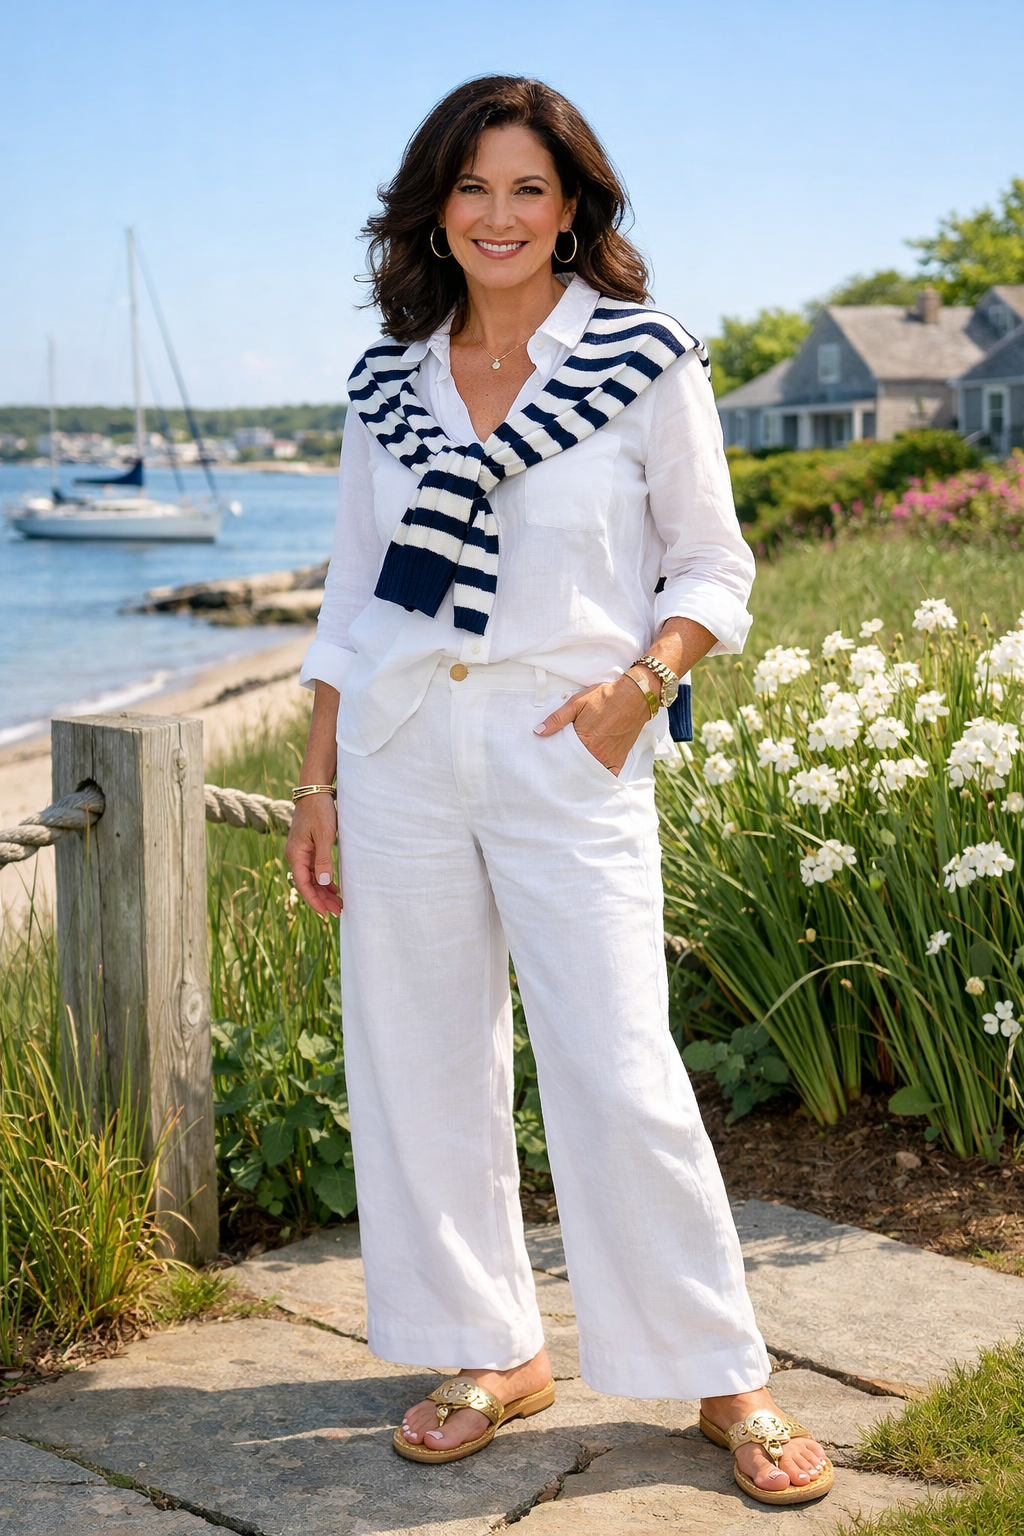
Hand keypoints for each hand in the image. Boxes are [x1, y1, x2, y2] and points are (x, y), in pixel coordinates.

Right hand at [285, 794, 342, 915]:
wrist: (315, 791)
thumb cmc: (319, 811)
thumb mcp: (323, 836)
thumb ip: (323, 860)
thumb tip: (323, 883)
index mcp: (295, 854)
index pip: (302, 884)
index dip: (314, 900)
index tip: (325, 912)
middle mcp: (295, 855)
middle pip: (307, 884)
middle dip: (322, 899)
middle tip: (338, 911)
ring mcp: (301, 852)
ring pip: (311, 878)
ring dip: (324, 891)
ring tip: (338, 903)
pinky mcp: (308, 847)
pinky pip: (314, 869)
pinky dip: (323, 880)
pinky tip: (334, 888)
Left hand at [534, 676, 651, 774]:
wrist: (634, 697)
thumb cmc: (605, 698)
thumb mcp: (576, 703)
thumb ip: (557, 719)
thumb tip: (538, 731)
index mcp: (583, 740)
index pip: (563, 757)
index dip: (555, 760)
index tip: (548, 764)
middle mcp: (596, 752)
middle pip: (575, 768)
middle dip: (566, 770)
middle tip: (556, 774)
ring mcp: (608, 758)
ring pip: (590, 774)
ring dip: (581, 775)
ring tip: (571, 779)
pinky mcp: (619, 759)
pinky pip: (608, 776)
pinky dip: (599, 778)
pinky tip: (591, 780)